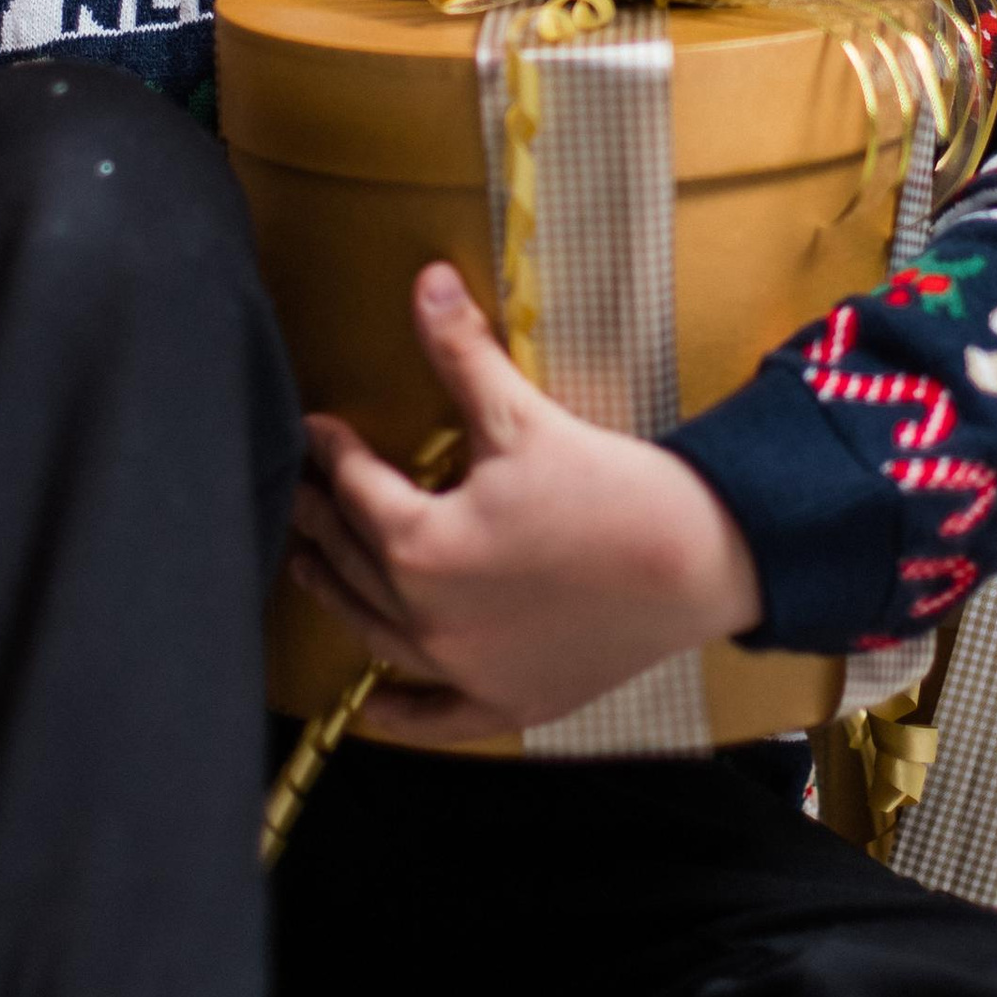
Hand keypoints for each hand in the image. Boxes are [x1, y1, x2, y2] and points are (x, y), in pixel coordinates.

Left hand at [292, 262, 763, 743]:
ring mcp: (463, 667)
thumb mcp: (524, 417)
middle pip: (353, 560)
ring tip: (308, 567)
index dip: (333, 452)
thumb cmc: (609, 489)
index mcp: (420, 545)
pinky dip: (400, 714)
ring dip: (337, 597)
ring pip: (375, 632)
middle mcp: (426, 616)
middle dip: (321, 518)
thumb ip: (461, 353)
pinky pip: (436, 716)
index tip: (318, 429)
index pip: (356, 489)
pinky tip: (372, 710)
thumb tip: (425, 280)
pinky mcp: (507, 700)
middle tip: (300, 490)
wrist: (697, 562)